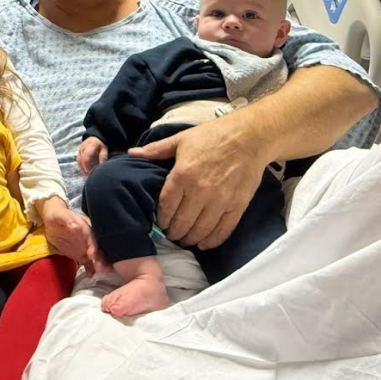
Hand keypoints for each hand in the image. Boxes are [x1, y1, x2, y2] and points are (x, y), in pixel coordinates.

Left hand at [39, 197, 109, 274]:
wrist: (52, 221)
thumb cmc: (57, 216)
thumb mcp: (60, 215)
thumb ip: (67, 219)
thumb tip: (75, 226)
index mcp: (86, 227)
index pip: (92, 237)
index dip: (93, 246)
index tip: (91, 255)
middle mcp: (89, 238)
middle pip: (97, 248)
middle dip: (100, 258)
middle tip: (100, 268)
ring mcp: (85, 247)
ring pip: (95, 256)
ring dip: (98, 264)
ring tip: (99, 273)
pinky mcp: (81, 254)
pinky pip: (88, 263)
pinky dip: (91, 269)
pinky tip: (91, 276)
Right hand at [77, 137, 107, 175]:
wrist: (95, 138)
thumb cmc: (100, 145)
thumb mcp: (104, 150)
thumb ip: (103, 157)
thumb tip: (101, 167)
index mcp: (90, 146)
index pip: (86, 156)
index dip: (87, 165)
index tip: (90, 172)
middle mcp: (83, 148)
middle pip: (81, 160)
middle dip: (85, 169)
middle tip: (89, 176)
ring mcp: (79, 150)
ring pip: (79, 161)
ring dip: (82, 168)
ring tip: (87, 175)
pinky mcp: (78, 153)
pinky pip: (78, 161)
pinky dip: (81, 167)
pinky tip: (85, 171)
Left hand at [128, 116, 267, 249]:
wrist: (249, 137)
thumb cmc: (212, 136)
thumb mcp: (181, 139)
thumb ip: (156, 150)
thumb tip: (131, 153)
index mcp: (182, 174)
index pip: (166, 207)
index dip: (161, 220)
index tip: (160, 223)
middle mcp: (200, 191)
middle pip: (181, 223)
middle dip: (173, 233)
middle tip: (171, 234)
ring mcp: (220, 200)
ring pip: (200, 231)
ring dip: (190, 239)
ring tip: (185, 240)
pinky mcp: (237, 206)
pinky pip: (222, 231)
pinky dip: (211, 241)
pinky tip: (204, 243)